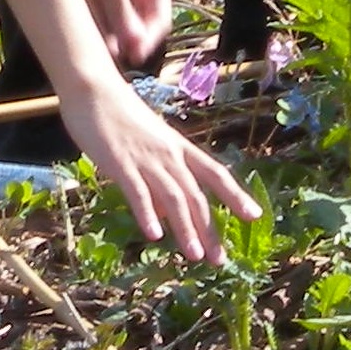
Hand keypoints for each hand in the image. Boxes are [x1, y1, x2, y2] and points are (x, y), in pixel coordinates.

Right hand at [56, 75, 260, 262]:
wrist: (95, 90)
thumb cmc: (121, 117)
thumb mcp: (151, 145)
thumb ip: (161, 178)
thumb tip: (169, 215)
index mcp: (179, 147)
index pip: (215, 173)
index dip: (235, 195)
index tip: (254, 216)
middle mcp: (169, 154)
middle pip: (196, 195)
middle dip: (210, 229)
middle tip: (221, 259)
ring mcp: (146, 159)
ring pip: (174, 197)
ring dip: (187, 228)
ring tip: (196, 256)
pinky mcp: (120, 163)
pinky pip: (137, 192)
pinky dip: (147, 214)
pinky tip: (154, 235)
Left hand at [65, 0, 174, 62]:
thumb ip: (123, 17)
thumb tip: (137, 47)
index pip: (160, 23)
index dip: (146, 42)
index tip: (130, 57)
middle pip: (143, 24)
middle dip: (127, 37)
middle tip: (109, 52)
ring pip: (126, 20)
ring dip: (113, 30)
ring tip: (98, 36)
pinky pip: (112, 11)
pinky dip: (103, 19)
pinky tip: (92, 22)